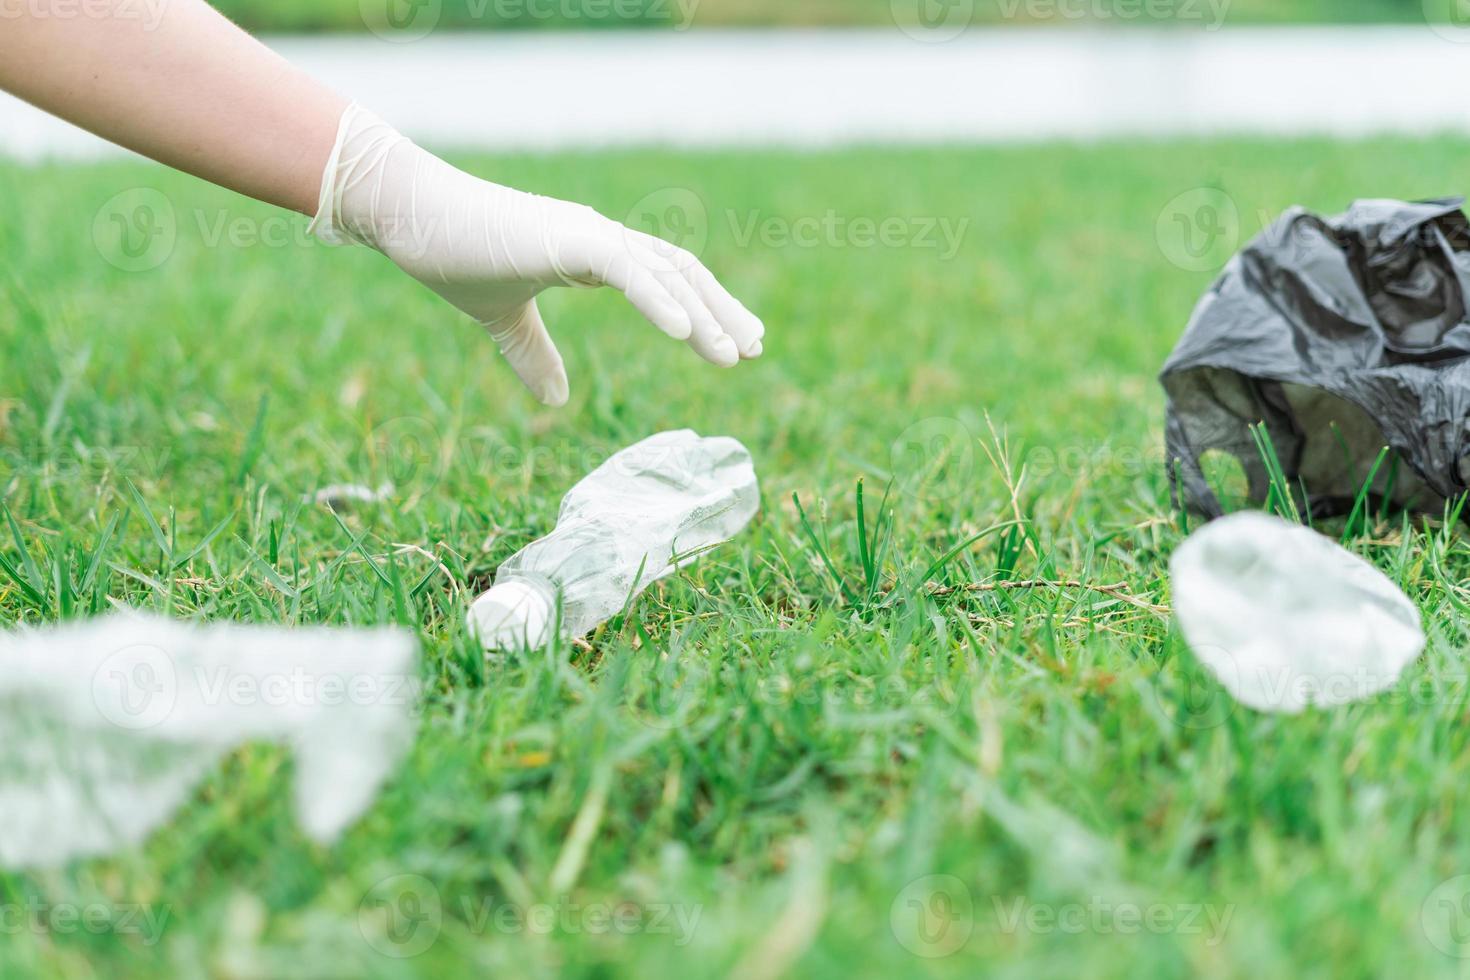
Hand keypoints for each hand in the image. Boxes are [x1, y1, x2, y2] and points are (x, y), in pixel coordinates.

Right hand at [310, 105, 764, 405]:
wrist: (407, 215)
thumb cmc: (451, 254)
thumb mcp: (502, 320)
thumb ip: (532, 355)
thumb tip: (557, 399)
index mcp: (591, 252)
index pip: (664, 277)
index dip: (700, 308)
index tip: (732, 343)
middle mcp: (600, 238)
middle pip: (680, 272)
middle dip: (721, 310)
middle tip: (755, 347)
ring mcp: (587, 234)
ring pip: (664, 273)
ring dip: (702, 314)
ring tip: (734, 354)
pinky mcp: (568, 239)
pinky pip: (628, 270)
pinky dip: (660, 299)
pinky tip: (685, 331)